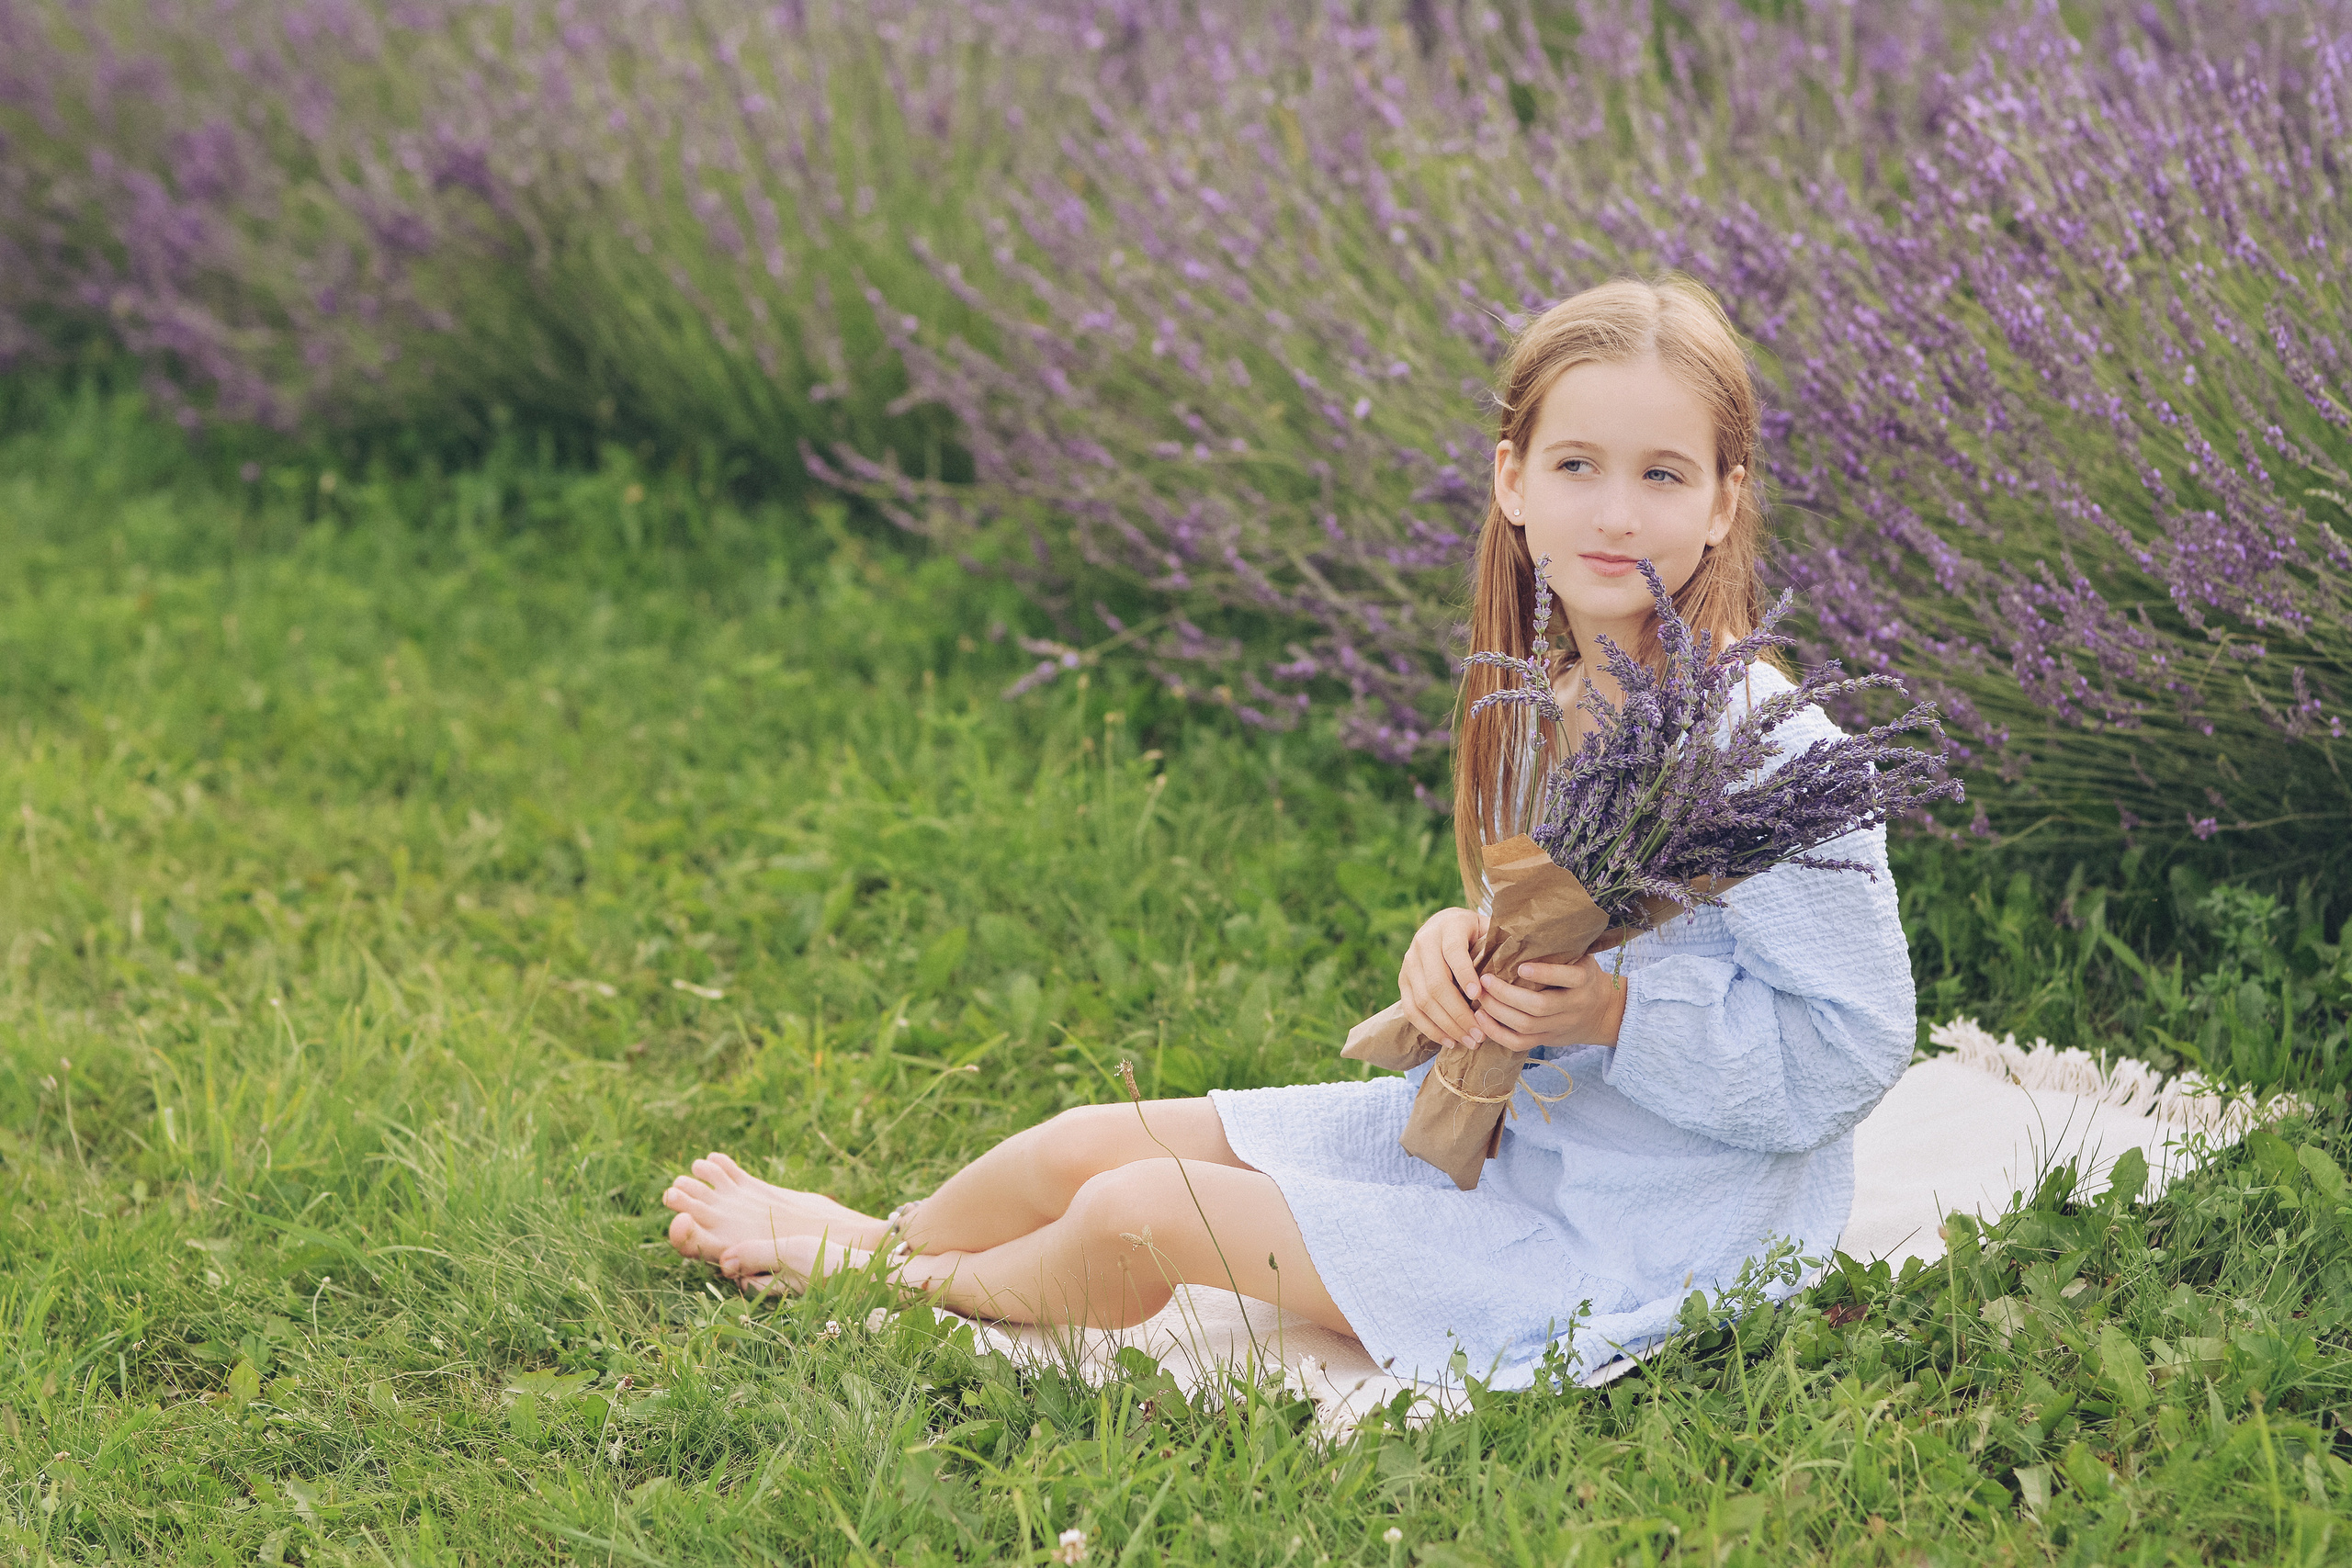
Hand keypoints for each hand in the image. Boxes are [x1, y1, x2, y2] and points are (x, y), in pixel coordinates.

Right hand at [1397, 907, 1487, 1048]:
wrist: (1443, 924)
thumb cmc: (1476, 932)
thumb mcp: (1488, 929)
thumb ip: (1500, 944)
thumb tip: (1518, 966)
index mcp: (1448, 926)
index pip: (1453, 952)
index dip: (1465, 975)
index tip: (1480, 996)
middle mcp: (1423, 942)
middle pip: (1436, 983)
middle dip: (1459, 1013)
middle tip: (1480, 1034)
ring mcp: (1409, 962)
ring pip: (1423, 1000)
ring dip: (1447, 1026)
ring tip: (1469, 1041)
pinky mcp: (1402, 980)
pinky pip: (1411, 1009)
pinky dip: (1430, 1028)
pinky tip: (1450, 1041)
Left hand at [1472, 956, 1628, 1052]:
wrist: (1603, 1013)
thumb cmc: (1582, 976)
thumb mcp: (1580, 959)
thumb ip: (1559, 950)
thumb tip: (1523, 926)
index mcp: (1584, 981)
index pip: (1567, 978)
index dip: (1544, 973)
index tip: (1520, 966)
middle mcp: (1573, 1006)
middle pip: (1539, 1006)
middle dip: (1507, 994)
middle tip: (1485, 979)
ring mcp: (1559, 1026)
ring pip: (1525, 1026)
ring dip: (1497, 1012)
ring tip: (1479, 997)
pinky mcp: (1547, 1040)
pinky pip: (1519, 1043)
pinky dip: (1497, 1033)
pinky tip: (1481, 1019)